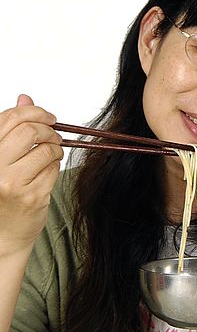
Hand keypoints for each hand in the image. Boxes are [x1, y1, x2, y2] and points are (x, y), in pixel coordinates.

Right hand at [0, 94, 63, 255]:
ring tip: (52, 154)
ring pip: (46, 149)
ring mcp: (12, 183)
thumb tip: (25, 98)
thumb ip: (12, 128)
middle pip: (30, 131)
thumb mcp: (1, 157)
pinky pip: (54, 169)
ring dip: (55, 148)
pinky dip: (56, 166)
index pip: (10, 119)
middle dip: (48, 129)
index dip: (34, 112)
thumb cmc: (1, 194)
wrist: (2, 234)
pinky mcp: (32, 196)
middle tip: (54, 134)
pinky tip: (48, 171)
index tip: (47, 116)